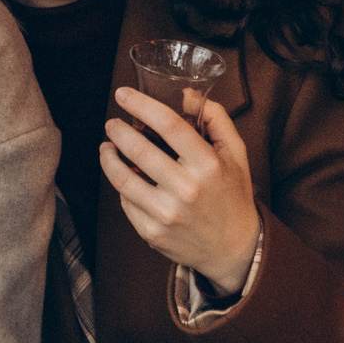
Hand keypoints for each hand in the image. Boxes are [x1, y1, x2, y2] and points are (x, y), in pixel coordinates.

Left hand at [100, 87, 261, 294]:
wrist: (233, 248)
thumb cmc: (232, 195)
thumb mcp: (236, 153)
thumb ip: (215, 119)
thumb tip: (186, 94)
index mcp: (208, 165)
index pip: (169, 125)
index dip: (141, 105)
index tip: (123, 94)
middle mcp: (186, 190)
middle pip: (138, 149)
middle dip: (118, 130)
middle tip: (112, 124)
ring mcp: (166, 214)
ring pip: (122, 178)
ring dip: (108, 157)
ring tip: (107, 147)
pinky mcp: (152, 233)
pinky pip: (126, 202)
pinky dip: (121, 186)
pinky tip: (125, 177)